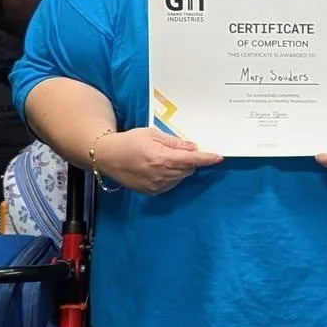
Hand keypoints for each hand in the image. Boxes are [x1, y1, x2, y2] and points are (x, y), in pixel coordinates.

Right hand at [94, 127, 222, 193]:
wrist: (108, 157)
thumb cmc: (130, 141)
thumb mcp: (153, 134)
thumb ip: (175, 142)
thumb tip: (193, 148)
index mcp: (163, 158)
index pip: (192, 160)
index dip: (207, 159)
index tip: (219, 158)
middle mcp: (162, 174)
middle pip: (188, 169)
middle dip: (189, 161)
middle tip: (179, 151)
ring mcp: (157, 185)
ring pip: (180, 178)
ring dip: (180, 169)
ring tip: (163, 159)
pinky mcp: (152, 192)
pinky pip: (170, 185)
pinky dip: (171, 177)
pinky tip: (158, 169)